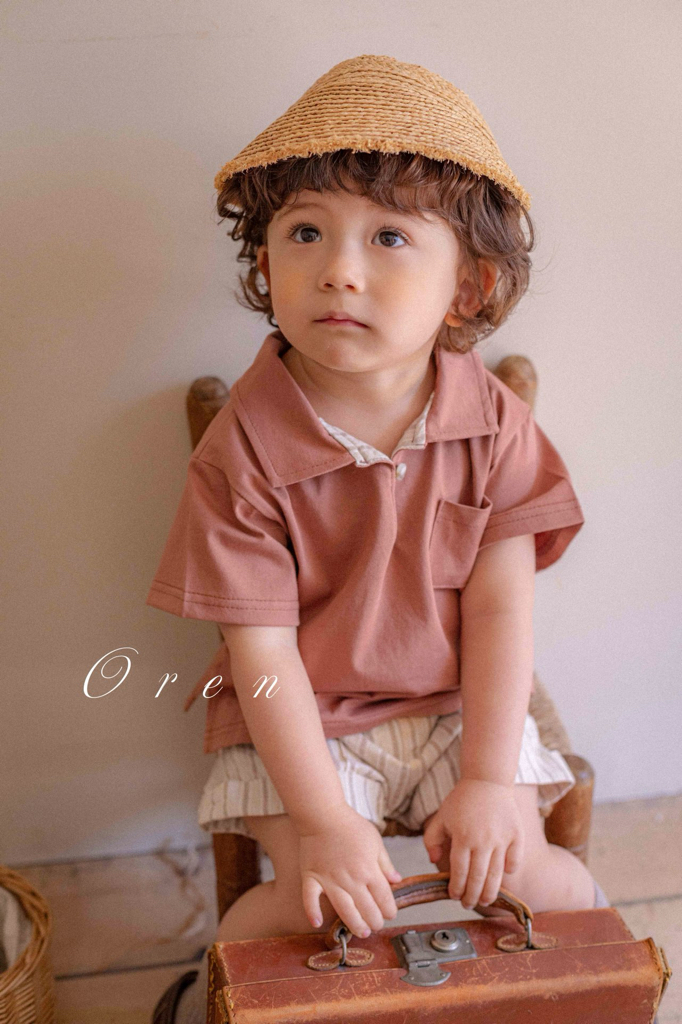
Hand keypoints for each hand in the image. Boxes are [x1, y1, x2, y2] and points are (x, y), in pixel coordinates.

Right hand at [297, 804, 401, 936]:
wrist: (323, 813)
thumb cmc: (350, 825)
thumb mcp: (375, 841)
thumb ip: (385, 863)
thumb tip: (397, 880)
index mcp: (368, 869)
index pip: (383, 898)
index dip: (390, 909)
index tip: (391, 914)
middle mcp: (350, 879)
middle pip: (366, 908)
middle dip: (375, 921)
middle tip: (376, 925)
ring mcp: (329, 879)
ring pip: (344, 910)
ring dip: (354, 924)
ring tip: (362, 932)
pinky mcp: (311, 877)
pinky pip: (310, 898)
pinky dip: (312, 912)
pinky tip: (317, 923)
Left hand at [422, 778, 523, 909]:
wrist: (487, 780)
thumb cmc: (462, 800)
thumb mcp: (441, 817)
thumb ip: (431, 839)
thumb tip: (433, 862)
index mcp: (462, 837)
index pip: (459, 872)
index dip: (456, 888)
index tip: (454, 896)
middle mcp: (482, 840)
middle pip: (478, 878)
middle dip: (471, 896)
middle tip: (467, 903)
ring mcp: (502, 838)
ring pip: (497, 875)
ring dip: (490, 892)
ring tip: (485, 901)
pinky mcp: (517, 835)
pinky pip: (515, 860)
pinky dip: (509, 871)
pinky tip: (503, 877)